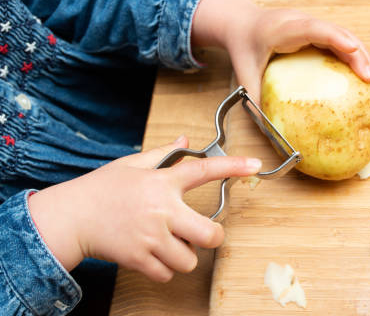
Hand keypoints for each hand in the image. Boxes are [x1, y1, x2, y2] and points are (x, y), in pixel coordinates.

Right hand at [28, 136, 260, 281]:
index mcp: (162, 182)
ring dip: (184, 255)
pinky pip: (167, 274)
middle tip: (201, 234)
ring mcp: (151, 237)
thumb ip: (164, 153)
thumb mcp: (132, 164)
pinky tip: (152, 254)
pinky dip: (164, 269)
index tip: (254, 165)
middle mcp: (162, 210)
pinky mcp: (139, 259)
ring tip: (168, 243)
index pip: (204, 170)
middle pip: (210, 235)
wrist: (70, 217)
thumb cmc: (102, 189)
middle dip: (212, 237)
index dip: (233, 166)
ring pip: (190, 261)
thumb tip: (186, 139)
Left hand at [191, 0, 369, 100]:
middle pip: (334, 31)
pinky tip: (363, 72)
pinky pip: (339, 39)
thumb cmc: (243, 49)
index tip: (352, 48)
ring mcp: (310, 22)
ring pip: (342, 33)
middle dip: (356, 52)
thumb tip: (271, 132)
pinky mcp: (317, 29)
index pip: (310, 29)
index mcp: (280, 29)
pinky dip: (353, 53)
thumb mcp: (244, 76)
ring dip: (360, 53)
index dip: (333, 36)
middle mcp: (299, 21)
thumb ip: (256, 101)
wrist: (241, 23)